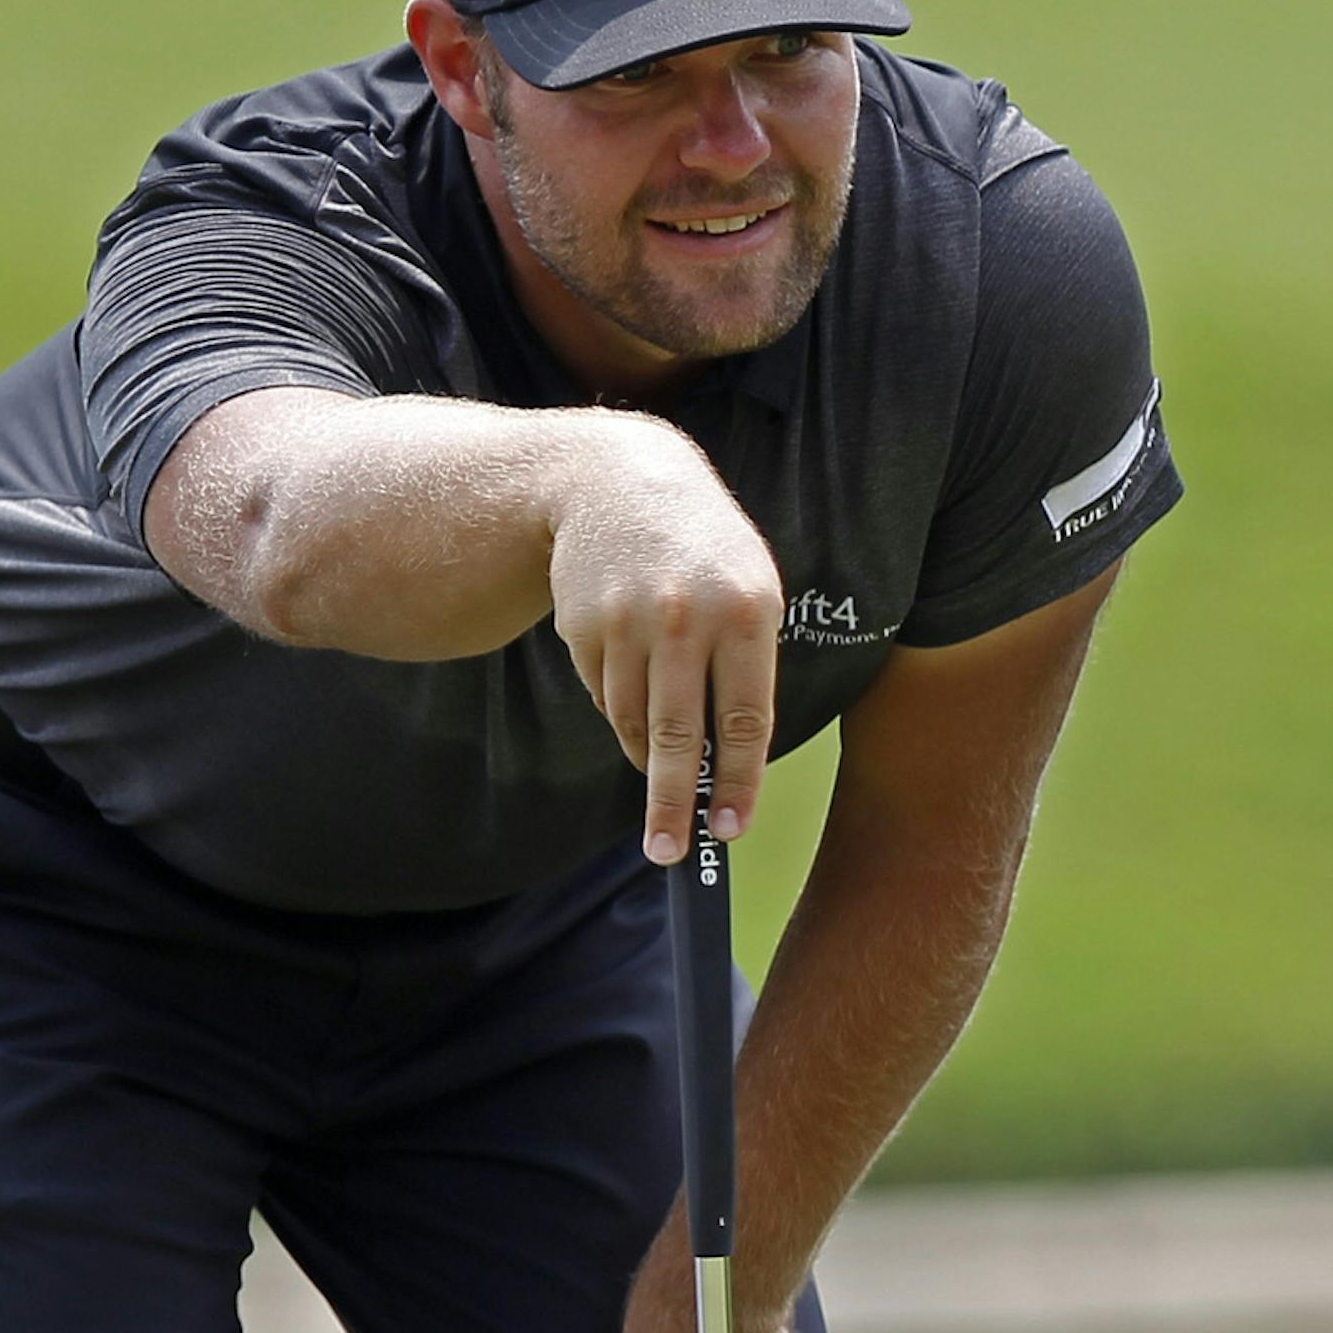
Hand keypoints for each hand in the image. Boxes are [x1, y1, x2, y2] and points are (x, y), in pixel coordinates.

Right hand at [547, 420, 783, 862]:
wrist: (619, 479)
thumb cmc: (702, 549)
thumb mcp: (748, 588)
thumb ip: (747, 667)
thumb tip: (728, 763)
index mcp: (748, 611)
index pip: (745, 719)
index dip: (736, 783)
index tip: (728, 829)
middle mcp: (688, 617)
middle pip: (677, 735)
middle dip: (671, 804)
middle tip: (669, 853)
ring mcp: (630, 620)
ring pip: (633, 720)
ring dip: (643, 752)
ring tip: (653, 761)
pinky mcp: (583, 625)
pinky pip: (603, 693)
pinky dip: (618, 703)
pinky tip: (630, 673)